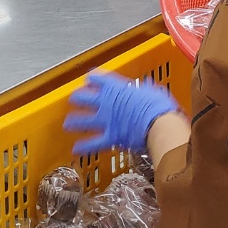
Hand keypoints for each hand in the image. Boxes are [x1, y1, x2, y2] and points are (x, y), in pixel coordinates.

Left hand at [64, 70, 180, 154]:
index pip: (98, 78)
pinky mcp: (110, 136)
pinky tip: (75, 149)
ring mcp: (106, 120)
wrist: (160, 124)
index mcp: (117, 88)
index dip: (92, 78)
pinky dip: (84, 146)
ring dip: (74, 122)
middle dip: (78, 98)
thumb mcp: (154, 92)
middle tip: (74, 99)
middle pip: (85, 97)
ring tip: (68, 123)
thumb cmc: (159, 107)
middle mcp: (107, 102)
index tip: (90, 79)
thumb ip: (146, 89)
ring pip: (84, 120)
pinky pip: (93, 143)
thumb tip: (148, 85)